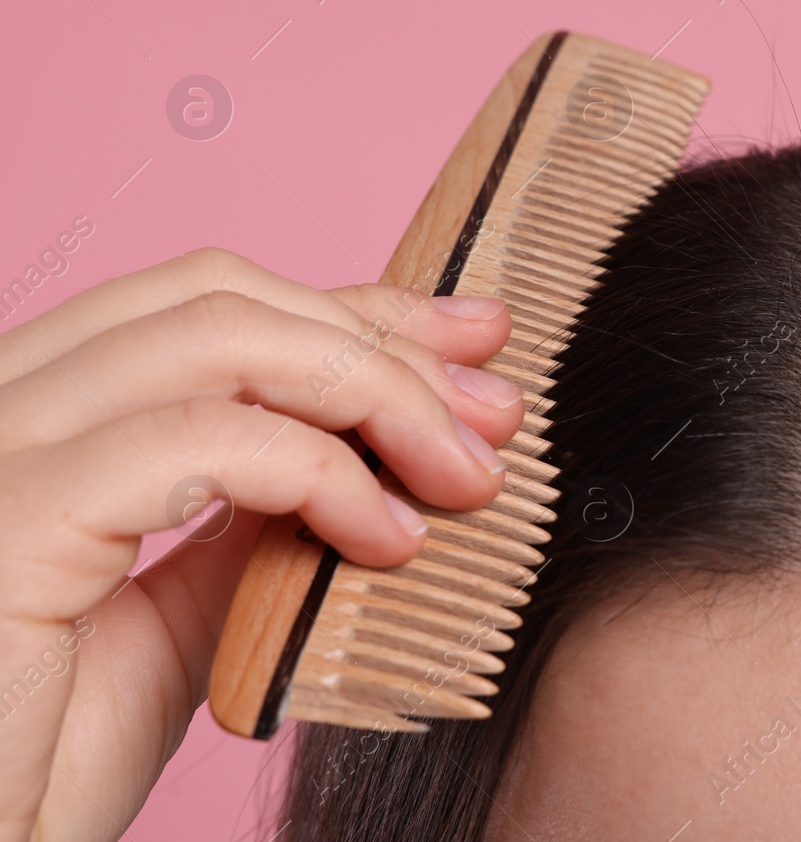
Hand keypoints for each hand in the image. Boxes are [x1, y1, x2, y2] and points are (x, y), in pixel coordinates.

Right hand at [0, 248, 524, 841]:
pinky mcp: (7, 519)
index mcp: (36, 414)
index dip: (356, 309)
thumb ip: (256, 513)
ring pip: (219, 340)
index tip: (475, 341)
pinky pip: (199, 443)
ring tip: (463, 478)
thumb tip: (377, 442)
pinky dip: (322, 472)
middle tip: (492, 416)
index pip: (210, 303)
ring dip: (377, 396)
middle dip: (384, 347)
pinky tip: (390, 537)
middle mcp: (0, 404)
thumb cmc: (42, 760)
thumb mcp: (184, 613)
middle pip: (221, 299)